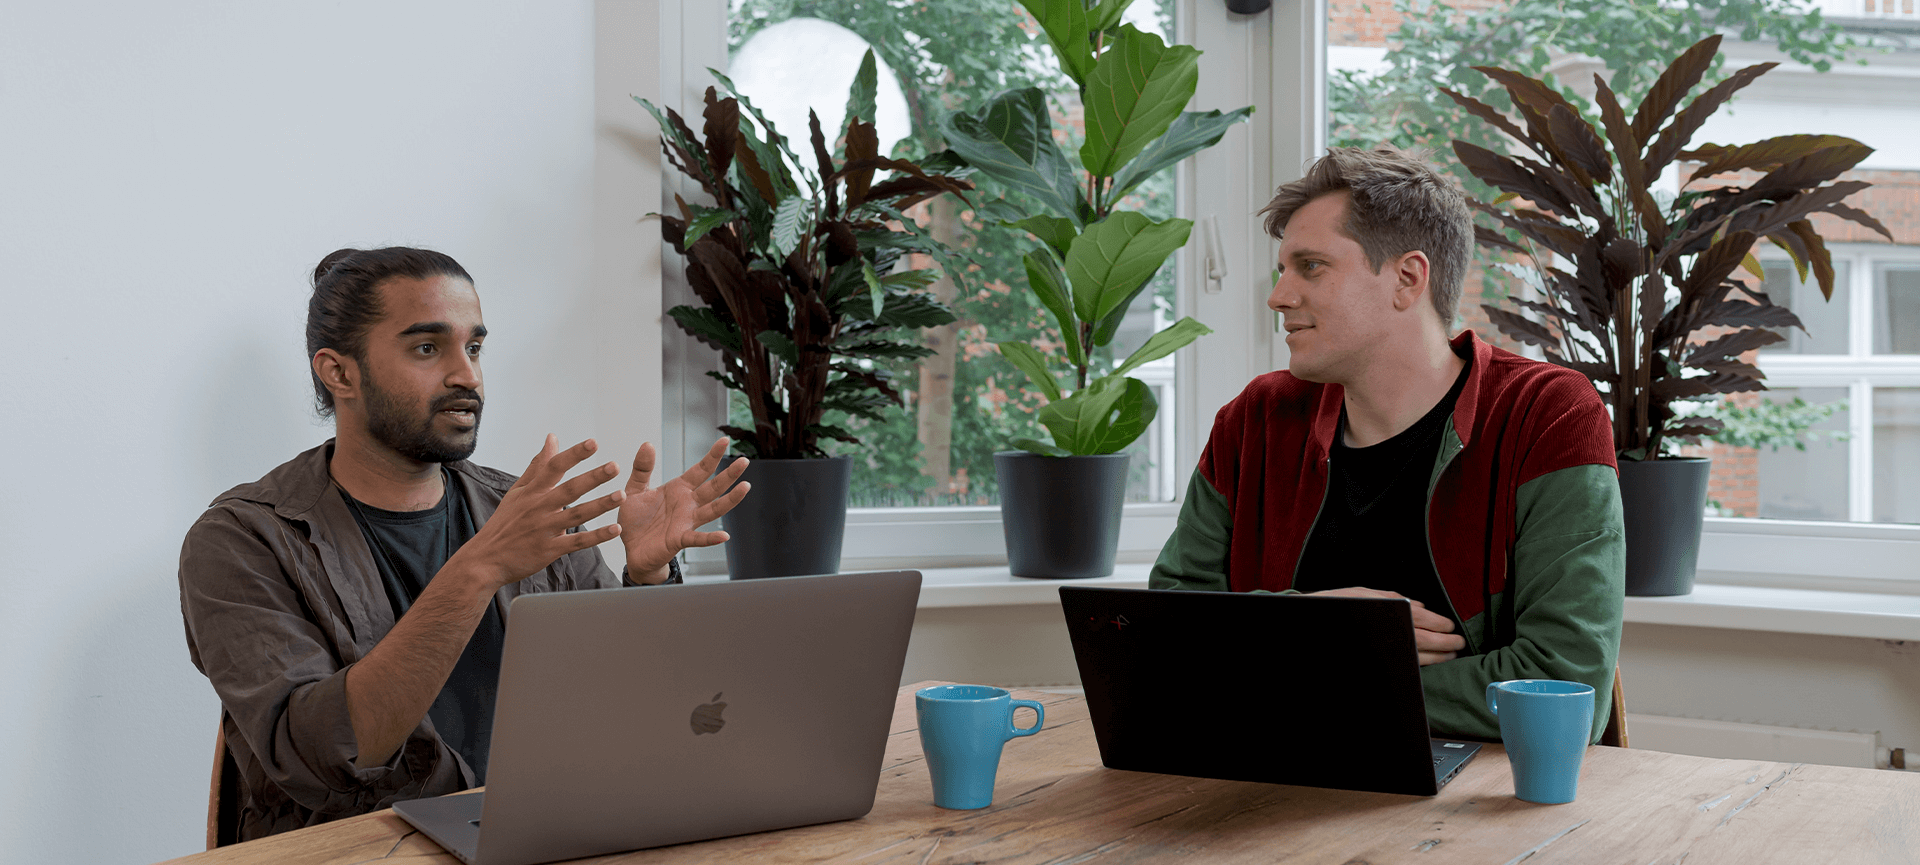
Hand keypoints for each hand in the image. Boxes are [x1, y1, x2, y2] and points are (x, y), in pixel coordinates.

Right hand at [449, 435, 625, 590]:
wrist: (485, 559)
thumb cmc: (504, 523)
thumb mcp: (517, 492)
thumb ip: (538, 466)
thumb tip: (552, 439)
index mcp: (532, 492)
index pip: (554, 468)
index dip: (574, 455)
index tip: (593, 443)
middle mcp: (538, 508)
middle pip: (569, 489)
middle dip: (593, 478)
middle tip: (614, 467)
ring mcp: (544, 530)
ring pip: (576, 515)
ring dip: (600, 505)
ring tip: (621, 496)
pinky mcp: (549, 550)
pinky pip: (576, 542)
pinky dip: (596, 537)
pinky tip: (614, 529)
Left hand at [618, 436, 751, 581]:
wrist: (631, 548)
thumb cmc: (635, 521)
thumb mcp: (634, 489)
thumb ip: (642, 468)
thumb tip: (648, 444)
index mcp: (679, 489)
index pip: (701, 469)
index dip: (712, 456)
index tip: (725, 440)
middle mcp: (688, 504)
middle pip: (713, 487)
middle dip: (729, 474)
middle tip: (744, 461)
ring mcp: (687, 522)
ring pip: (713, 509)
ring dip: (730, 500)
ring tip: (745, 487)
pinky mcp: (679, 539)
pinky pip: (697, 538)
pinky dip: (710, 538)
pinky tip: (724, 536)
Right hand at [1305, 586, 1466, 665]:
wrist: (1315, 620)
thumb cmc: (1338, 605)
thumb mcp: (1366, 594)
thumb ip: (1394, 599)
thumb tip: (1420, 605)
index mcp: (1387, 611)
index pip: (1422, 619)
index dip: (1440, 625)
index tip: (1450, 627)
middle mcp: (1387, 630)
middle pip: (1425, 639)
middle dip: (1445, 643)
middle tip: (1458, 644)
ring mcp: (1383, 647)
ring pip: (1418, 654)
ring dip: (1438, 656)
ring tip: (1449, 655)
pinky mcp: (1380, 658)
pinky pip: (1405, 662)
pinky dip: (1420, 662)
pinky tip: (1427, 662)